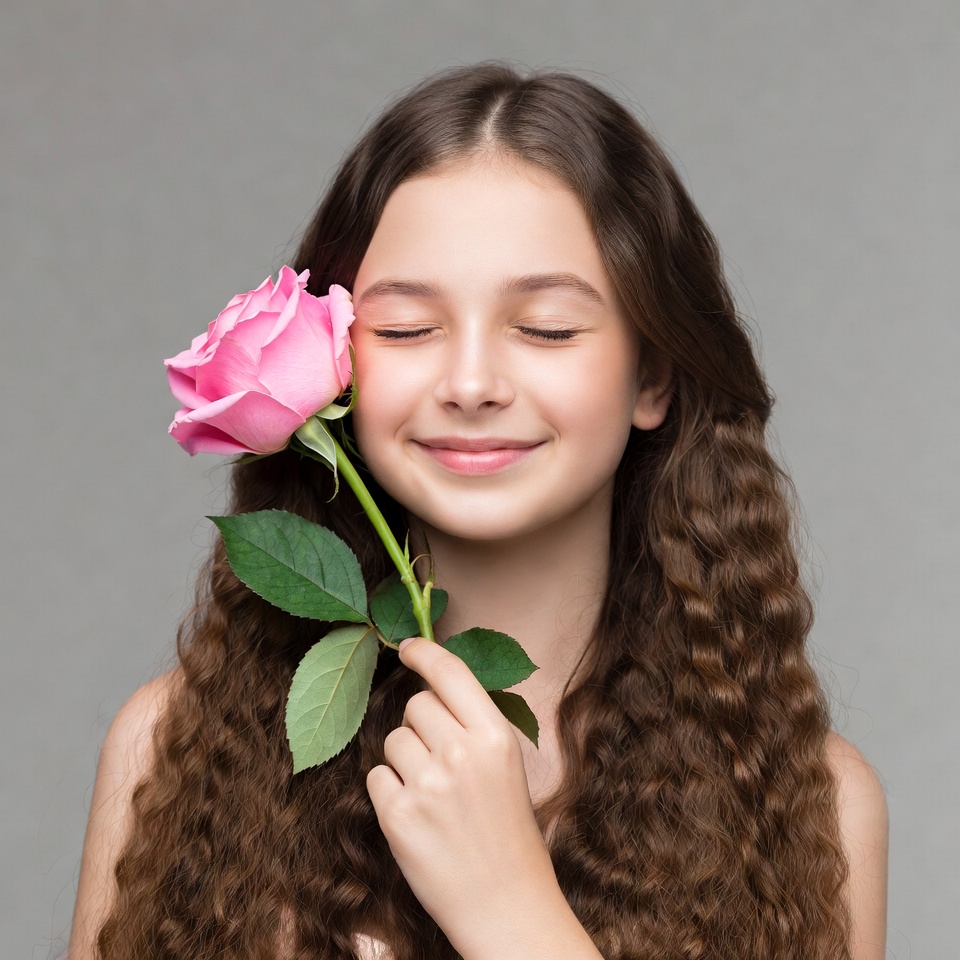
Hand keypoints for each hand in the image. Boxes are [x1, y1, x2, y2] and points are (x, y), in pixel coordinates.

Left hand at [366, 637, 562, 956]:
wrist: (506, 904)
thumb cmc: (508, 832)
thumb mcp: (506, 764)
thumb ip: (473, 723)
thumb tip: (432, 684)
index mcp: (494, 735)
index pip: (450, 671)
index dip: (423, 652)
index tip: (407, 647)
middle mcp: (461, 752)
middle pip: (415, 705)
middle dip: (420, 725)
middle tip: (441, 761)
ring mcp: (427, 785)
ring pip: (392, 741)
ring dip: (405, 761)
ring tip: (434, 796)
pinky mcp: (398, 817)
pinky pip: (376, 778)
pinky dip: (389, 793)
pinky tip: (417, 816)